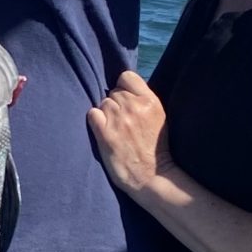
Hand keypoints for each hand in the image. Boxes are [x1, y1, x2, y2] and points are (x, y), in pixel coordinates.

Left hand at [87, 71, 171, 196]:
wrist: (151, 175)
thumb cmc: (155, 147)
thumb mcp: (159, 116)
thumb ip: (144, 100)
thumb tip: (125, 88)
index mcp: (150, 101)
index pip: (126, 76)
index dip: (123, 87)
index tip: (126, 100)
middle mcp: (134, 107)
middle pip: (113, 92)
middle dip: (116, 104)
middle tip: (122, 122)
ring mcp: (119, 120)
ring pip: (103, 103)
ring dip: (106, 114)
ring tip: (115, 129)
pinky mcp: (105, 134)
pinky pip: (92, 114)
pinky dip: (95, 121)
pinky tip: (103, 131)